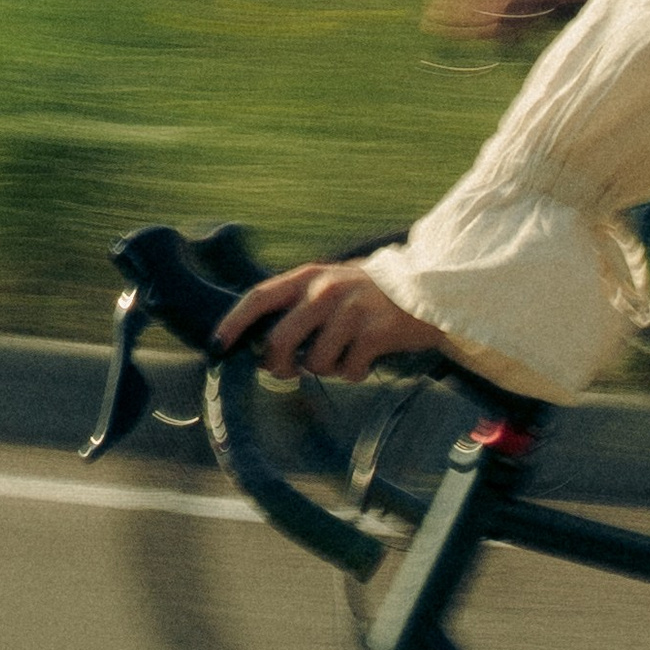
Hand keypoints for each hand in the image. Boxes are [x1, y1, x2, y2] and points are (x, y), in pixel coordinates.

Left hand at [213, 261, 453, 383]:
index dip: (234, 323)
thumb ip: (302, 306)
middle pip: (279, 341)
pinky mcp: (375, 333)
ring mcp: (351, 311)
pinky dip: (355, 373)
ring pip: (314, 363)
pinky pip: (349, 371)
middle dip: (277, 366)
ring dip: (326, 368)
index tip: (217, 347)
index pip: (259, 297)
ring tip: (343, 355)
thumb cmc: (375, 291)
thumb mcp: (334, 283)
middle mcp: (326, 291)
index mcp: (311, 276)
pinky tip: (367, 359)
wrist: (432, 286)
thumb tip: (265, 346)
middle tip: (286, 371)